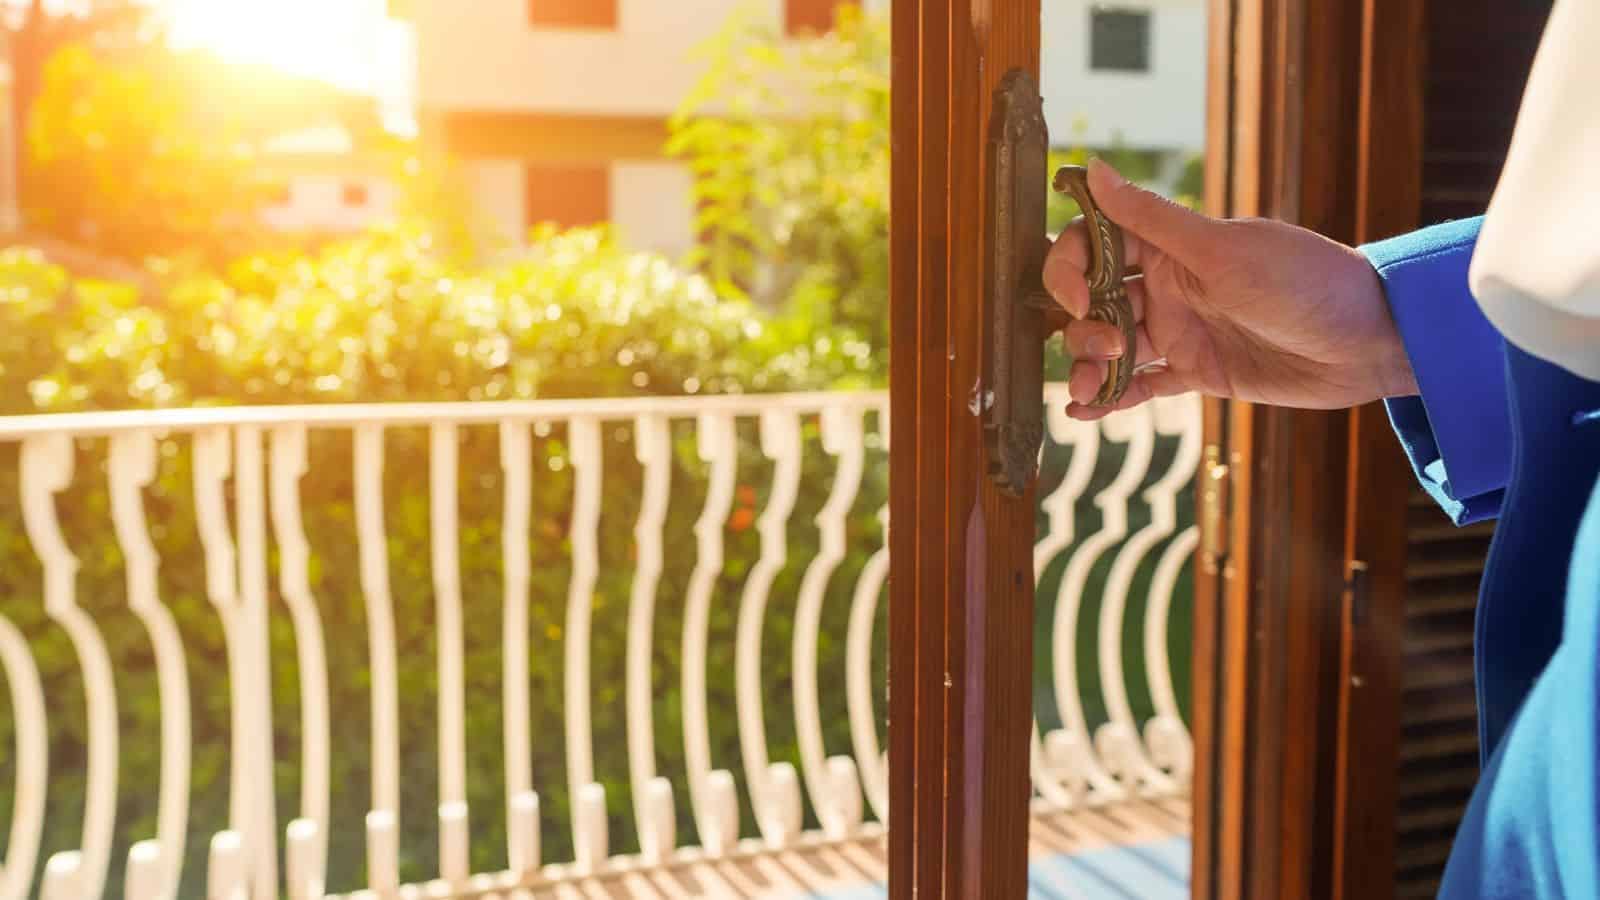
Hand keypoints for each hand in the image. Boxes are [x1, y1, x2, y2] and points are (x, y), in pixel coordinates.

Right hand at [1044, 158, 1417, 418]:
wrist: (1370, 340)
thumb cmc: (1304, 281)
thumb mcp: (1221, 250)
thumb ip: (1151, 218)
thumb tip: (1092, 170)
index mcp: (1170, 245)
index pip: (1093, 244)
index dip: (1069, 267)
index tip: (1078, 296)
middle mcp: (1169, 284)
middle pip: (1093, 300)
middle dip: (1081, 325)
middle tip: (1109, 344)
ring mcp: (1181, 329)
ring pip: (1111, 346)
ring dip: (1088, 366)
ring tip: (1088, 392)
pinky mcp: (1198, 372)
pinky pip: (1142, 384)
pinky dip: (1111, 398)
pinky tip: (1085, 413)